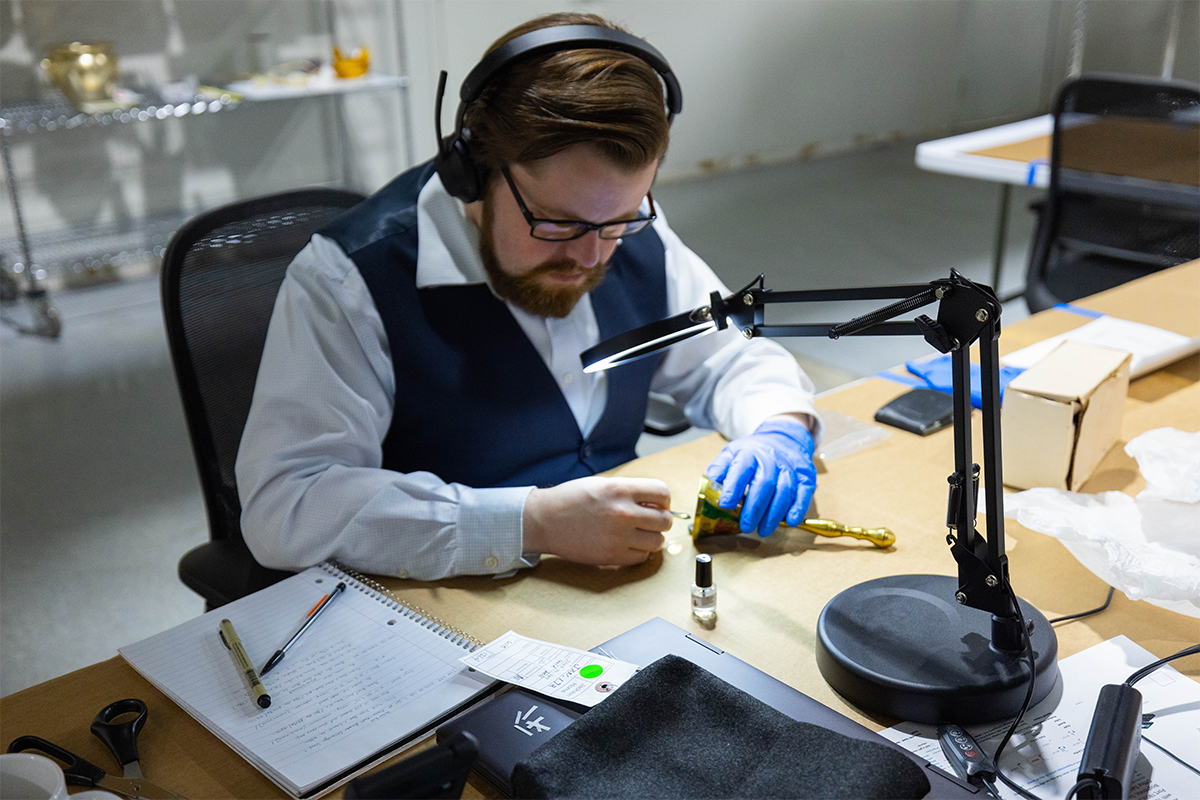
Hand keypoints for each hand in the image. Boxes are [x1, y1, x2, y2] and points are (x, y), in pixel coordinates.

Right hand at [522, 476, 671, 565]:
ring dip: (651, 538)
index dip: (663, 499)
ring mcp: (618, 536)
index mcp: (620, 489)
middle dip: (659, 520)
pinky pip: (641, 557)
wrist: (544, 520)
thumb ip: (630, 492)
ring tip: (636, 533)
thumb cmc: (571, 499)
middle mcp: (622, 513)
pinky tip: (626, 544)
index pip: (663, 492)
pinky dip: (638, 552)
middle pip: (665, 520)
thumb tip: (656, 504)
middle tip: (648, 521)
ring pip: (657, 542)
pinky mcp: (611, 556)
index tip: (657, 504)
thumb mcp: (603, 484)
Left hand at [705, 416, 816, 535]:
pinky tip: (789, 522)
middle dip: (754, 508)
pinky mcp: (805, 476)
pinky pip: (804, 493)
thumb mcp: (732, 453)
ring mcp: (790, 468)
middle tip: (746, 526)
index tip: (725, 505)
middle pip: (764, 483)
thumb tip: (710, 484)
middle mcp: (771, 459)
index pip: (740, 469)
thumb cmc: (754, 451)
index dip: (732, 487)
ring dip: (774, 514)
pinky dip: (798, 509)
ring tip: (763, 530)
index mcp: (749, 452)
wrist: (784, 437)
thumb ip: (720, 469)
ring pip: (784, 491)